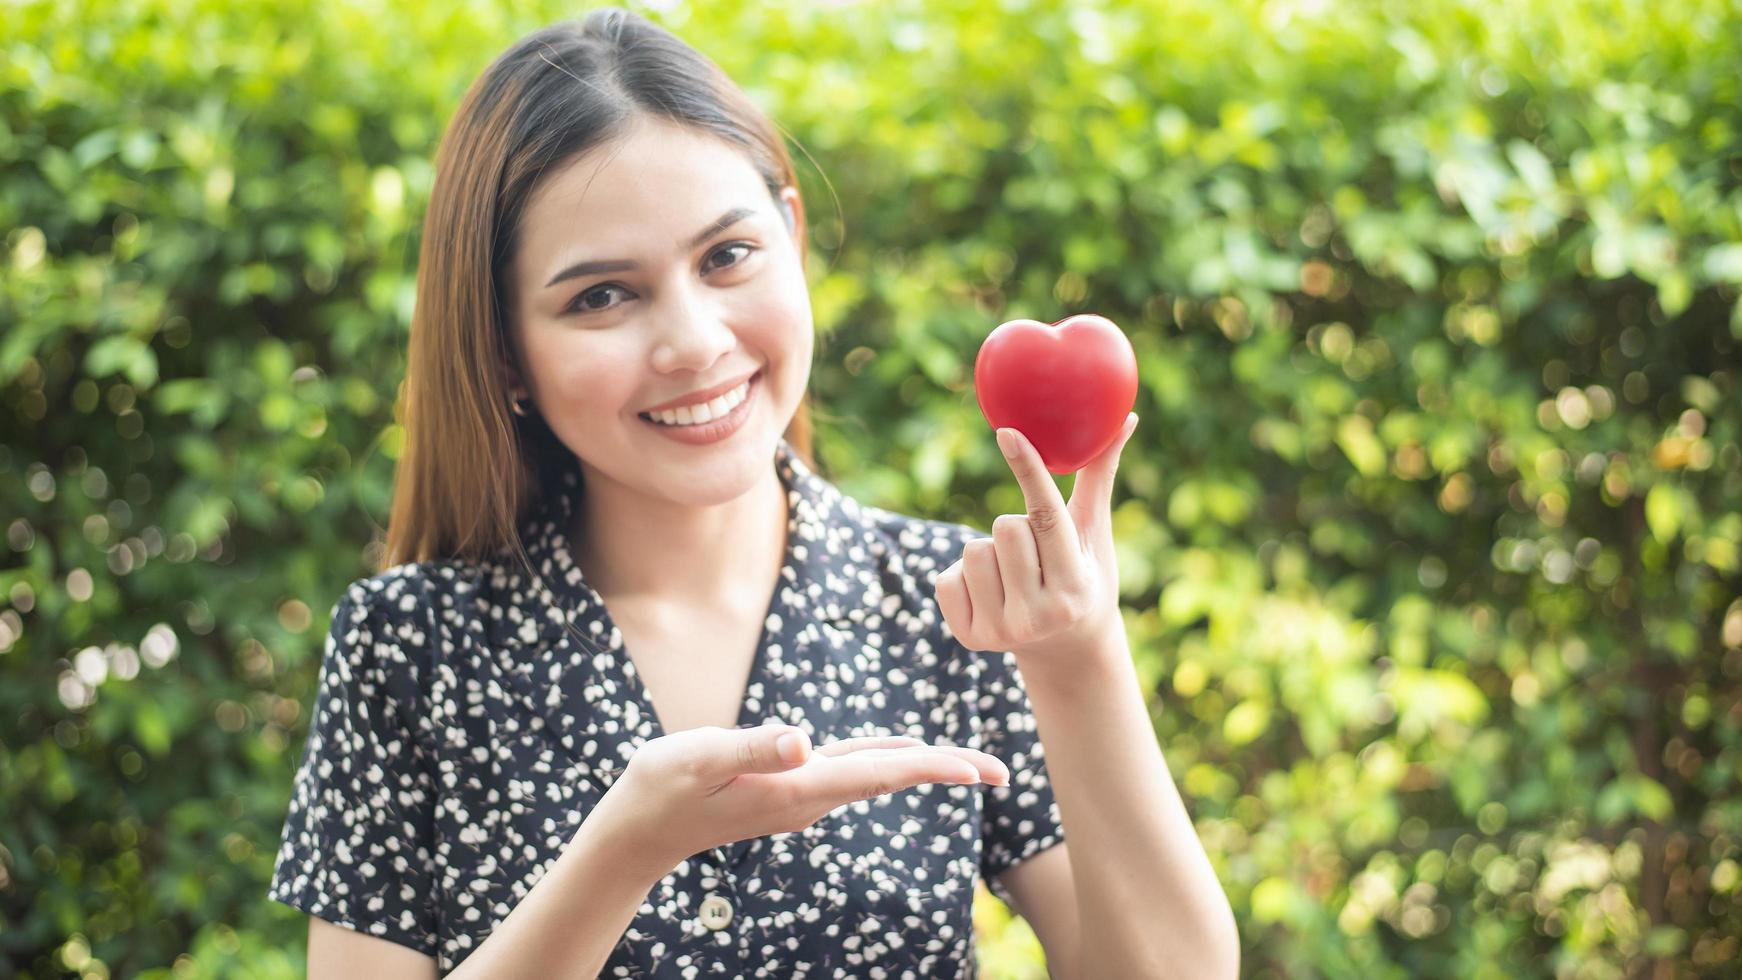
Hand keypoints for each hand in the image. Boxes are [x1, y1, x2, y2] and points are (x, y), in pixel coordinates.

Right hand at [605, 725, 1009, 872]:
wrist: (637, 831)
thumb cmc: (662, 789)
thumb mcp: (700, 759)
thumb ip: (753, 748)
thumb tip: (805, 741)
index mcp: (798, 787)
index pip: (880, 774)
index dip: (932, 766)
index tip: (979, 770)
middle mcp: (810, 796)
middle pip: (891, 778)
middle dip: (946, 772)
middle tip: (1002, 772)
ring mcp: (801, 796)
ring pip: (876, 776)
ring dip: (922, 767)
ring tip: (967, 764)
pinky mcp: (788, 787)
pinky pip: (852, 772)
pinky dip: (886, 760)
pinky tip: (900, 752)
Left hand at [934, 413, 1137, 660]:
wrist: (1066, 649)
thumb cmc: (1084, 574)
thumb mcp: (1095, 533)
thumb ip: (1100, 477)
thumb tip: (1126, 417)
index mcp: (1074, 585)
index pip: (1047, 516)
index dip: (1028, 470)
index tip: (1007, 432)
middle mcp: (1038, 614)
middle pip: (1003, 527)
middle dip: (1015, 527)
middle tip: (1034, 554)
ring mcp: (1002, 631)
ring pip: (972, 550)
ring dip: (989, 552)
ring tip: (1014, 574)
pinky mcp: (969, 639)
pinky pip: (945, 579)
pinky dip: (964, 577)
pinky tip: (991, 593)